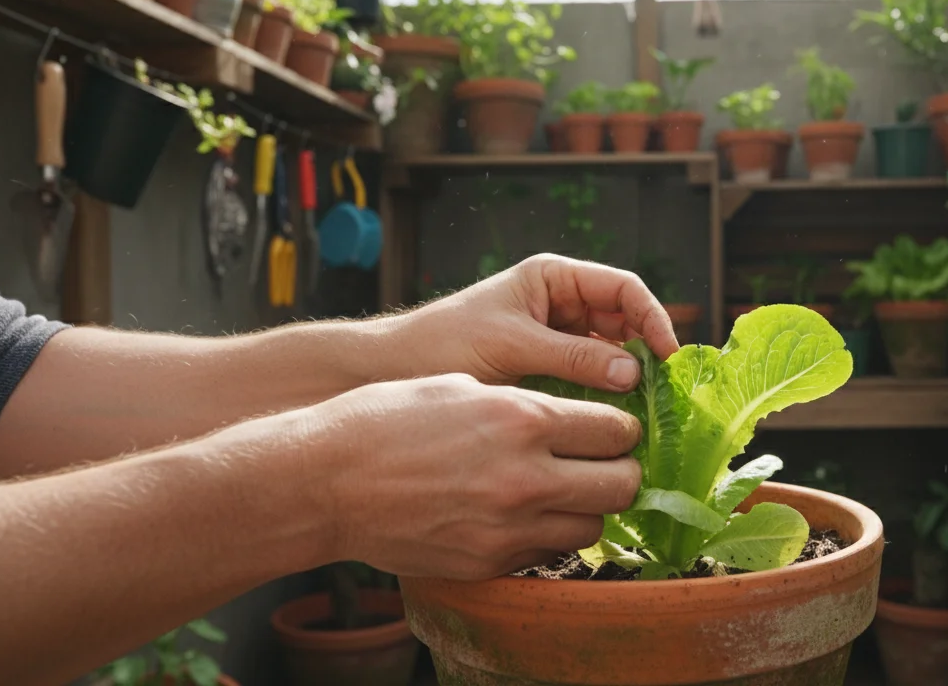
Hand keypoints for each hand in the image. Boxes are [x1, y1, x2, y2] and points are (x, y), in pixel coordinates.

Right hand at [305, 373, 641, 579]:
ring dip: (586, 508)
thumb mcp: (463, 386)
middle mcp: (526, 477)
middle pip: (620, 485)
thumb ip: (527, 404)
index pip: (615, 431)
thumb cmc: (386, 420)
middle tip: (604, 463)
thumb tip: (572, 416)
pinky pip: (547, 553)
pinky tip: (524, 514)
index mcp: (523, 420)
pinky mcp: (488, 561)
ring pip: (591, 527)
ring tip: (563, 491)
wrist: (326, 482)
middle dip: (619, 471)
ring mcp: (508, 527)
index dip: (621, 429)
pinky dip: (547, 535)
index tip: (613, 430)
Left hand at [403, 254, 679, 392]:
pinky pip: (590, 382)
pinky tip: (614, 423)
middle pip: (625, 322)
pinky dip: (606, 399)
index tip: (667, 355)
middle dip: (645, 352)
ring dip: (629, 380)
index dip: (652, 317)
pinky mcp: (548, 374)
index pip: (623, 288)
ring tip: (644, 411)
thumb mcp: (512, 346)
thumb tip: (632, 372)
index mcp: (554, 279)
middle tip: (664, 391)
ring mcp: (556, 340)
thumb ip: (572, 357)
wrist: (394, 372)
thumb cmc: (444, 342)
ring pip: (612, 356)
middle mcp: (561, 305)